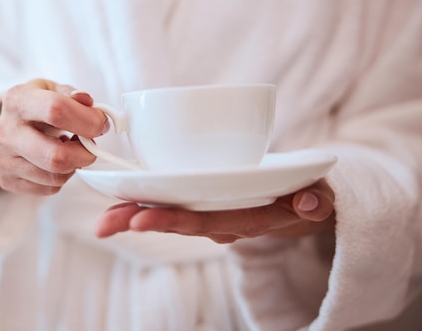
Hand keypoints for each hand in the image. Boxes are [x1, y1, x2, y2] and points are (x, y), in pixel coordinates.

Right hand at [0, 79, 107, 195]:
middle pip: (56, 156)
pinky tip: (55, 162)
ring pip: (55, 176)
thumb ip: (73, 96)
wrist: (10, 125)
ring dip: (73, 166)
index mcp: (17, 100)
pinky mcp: (6, 180)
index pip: (56, 110)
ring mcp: (2, 158)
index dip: (88, 120)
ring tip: (69, 150)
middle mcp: (4, 131)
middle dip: (84, 154)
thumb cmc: (36, 106)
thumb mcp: (54, 89)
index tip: (101, 124)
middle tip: (90, 146)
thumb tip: (87, 103)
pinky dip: (61, 178)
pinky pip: (49, 188)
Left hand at [95, 179, 334, 242]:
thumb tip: (310, 203)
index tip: (138, 219)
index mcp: (246, 218)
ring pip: (171, 213)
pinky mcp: (206, 199)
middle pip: (177, 220)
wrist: (302, 202)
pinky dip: (147, 199)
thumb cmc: (307, 196)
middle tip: (103, 225)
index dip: (172, 221)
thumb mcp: (319, 198)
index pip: (206, 221)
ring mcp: (213, 211)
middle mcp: (223, 219)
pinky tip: (121, 197)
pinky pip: (174, 201)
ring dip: (135, 213)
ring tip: (103, 219)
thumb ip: (317, 200)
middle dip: (140, 221)